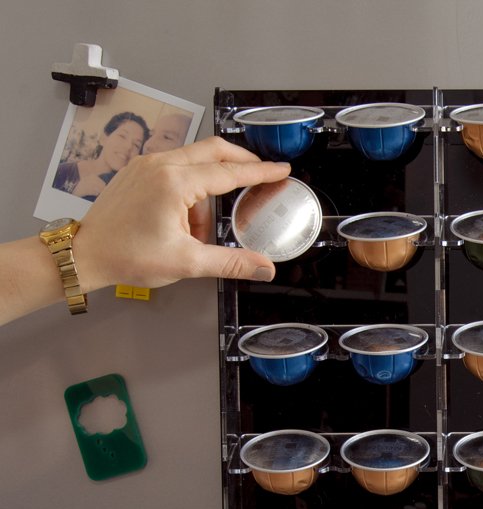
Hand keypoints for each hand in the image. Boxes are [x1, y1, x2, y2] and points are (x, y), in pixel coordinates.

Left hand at [74, 137, 290, 290]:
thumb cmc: (128, 256)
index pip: (229, 172)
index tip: (280, 169)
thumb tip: (265, 267)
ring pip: (194, 161)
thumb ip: (232, 262)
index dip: (259, 172)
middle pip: (213, 150)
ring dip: (209, 187)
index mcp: (174, 182)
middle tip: (262, 173)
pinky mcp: (137, 171)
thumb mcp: (187, 262)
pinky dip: (189, 187)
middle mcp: (160, 164)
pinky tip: (186, 217)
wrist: (86, 253)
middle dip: (241, 161)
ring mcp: (146, 164)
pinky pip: (175, 168)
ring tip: (201, 230)